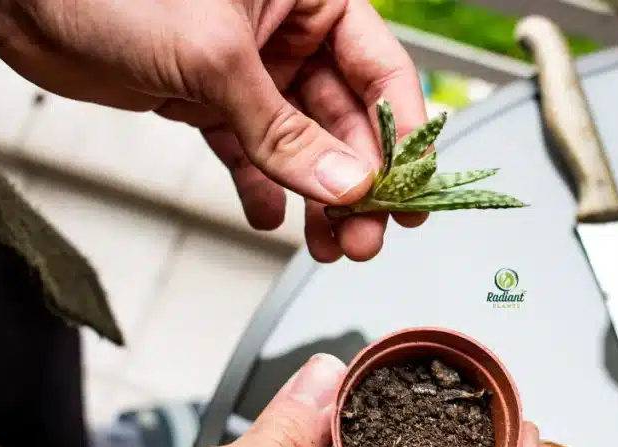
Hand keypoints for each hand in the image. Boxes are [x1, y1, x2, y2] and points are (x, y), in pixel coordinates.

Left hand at [0, 0, 429, 261]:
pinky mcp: (208, 100)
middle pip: (347, 119)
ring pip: (303, 144)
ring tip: (329, 242)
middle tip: (365, 235)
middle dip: (358, 183)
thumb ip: (283, 130)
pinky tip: (268, 215)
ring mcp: (248, 70)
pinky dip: (260, 188)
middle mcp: (286, 33)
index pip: (381, 71)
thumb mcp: (214, 59)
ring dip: (318, 197)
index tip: (409, 192)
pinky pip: (249, 152)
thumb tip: (344, 183)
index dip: (402, 136)